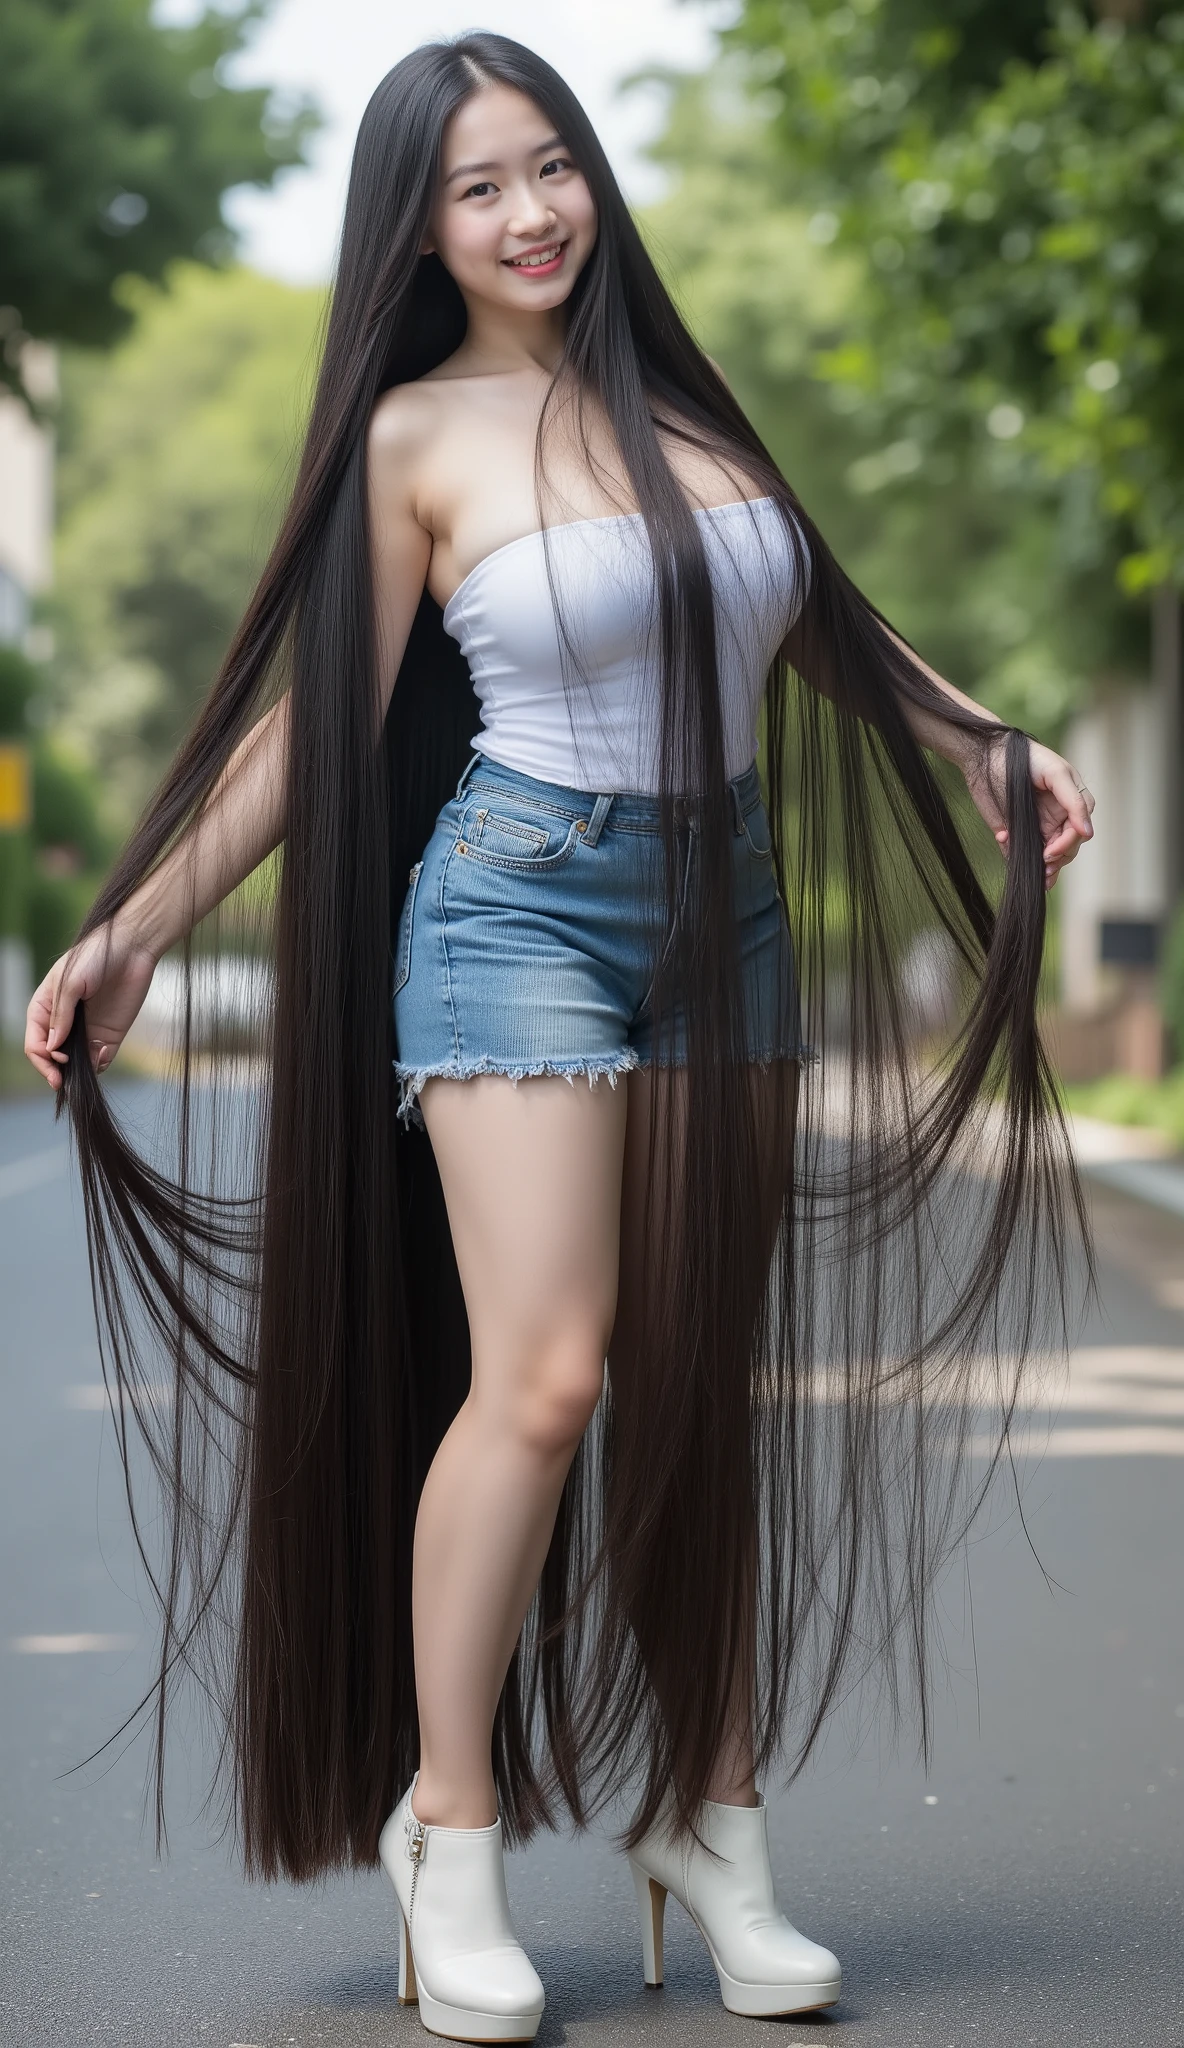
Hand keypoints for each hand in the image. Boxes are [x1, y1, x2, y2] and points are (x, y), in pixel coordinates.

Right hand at [24, 920, 158, 1091]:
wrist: (133, 946)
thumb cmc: (95, 956)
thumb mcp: (71, 982)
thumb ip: (61, 1016)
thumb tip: (52, 1046)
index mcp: (45, 1008)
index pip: (34, 1042)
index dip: (41, 1056)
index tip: (56, 1059)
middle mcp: (63, 1023)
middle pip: (52, 1057)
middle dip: (55, 1070)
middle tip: (64, 1078)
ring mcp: (86, 1030)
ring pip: (75, 1063)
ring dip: (78, 1071)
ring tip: (87, 1067)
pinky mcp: (109, 1035)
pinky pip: (100, 1059)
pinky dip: (99, 1064)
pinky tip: (104, 1053)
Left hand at [963, 731, 1094, 891]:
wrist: (984, 755)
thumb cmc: (1023, 758)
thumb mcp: (1056, 774)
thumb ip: (1074, 802)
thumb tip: (1088, 833)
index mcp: (1069, 801)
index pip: (1078, 830)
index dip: (1068, 844)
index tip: (1051, 852)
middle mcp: (1056, 815)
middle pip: (1067, 846)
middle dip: (1058, 859)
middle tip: (1045, 868)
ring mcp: (1036, 825)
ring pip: (1050, 855)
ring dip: (1047, 869)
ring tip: (1039, 879)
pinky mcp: (1014, 832)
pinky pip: (1025, 854)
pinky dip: (1025, 864)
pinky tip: (1020, 870)